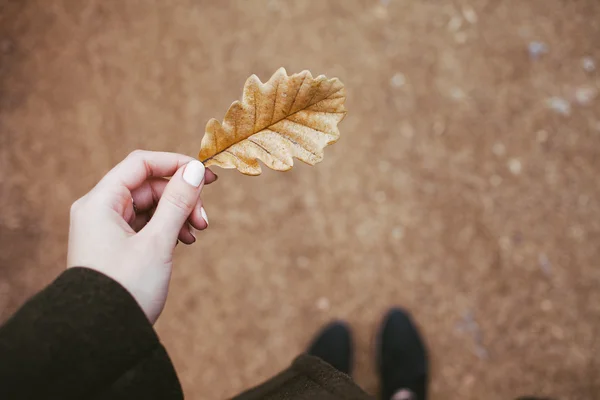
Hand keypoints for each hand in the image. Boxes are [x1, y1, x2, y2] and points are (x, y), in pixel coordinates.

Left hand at [67, 150, 216, 323]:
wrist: (102, 336)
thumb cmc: (126, 288)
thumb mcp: (157, 242)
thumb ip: (177, 202)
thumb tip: (193, 170)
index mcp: (100, 202)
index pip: (141, 164)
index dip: (175, 164)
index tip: (206, 174)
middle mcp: (99, 210)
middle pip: (148, 186)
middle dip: (181, 198)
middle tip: (205, 219)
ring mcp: (106, 228)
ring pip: (150, 206)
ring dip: (177, 214)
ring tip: (197, 233)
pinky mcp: (115, 245)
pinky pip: (145, 224)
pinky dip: (167, 228)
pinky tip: (185, 241)